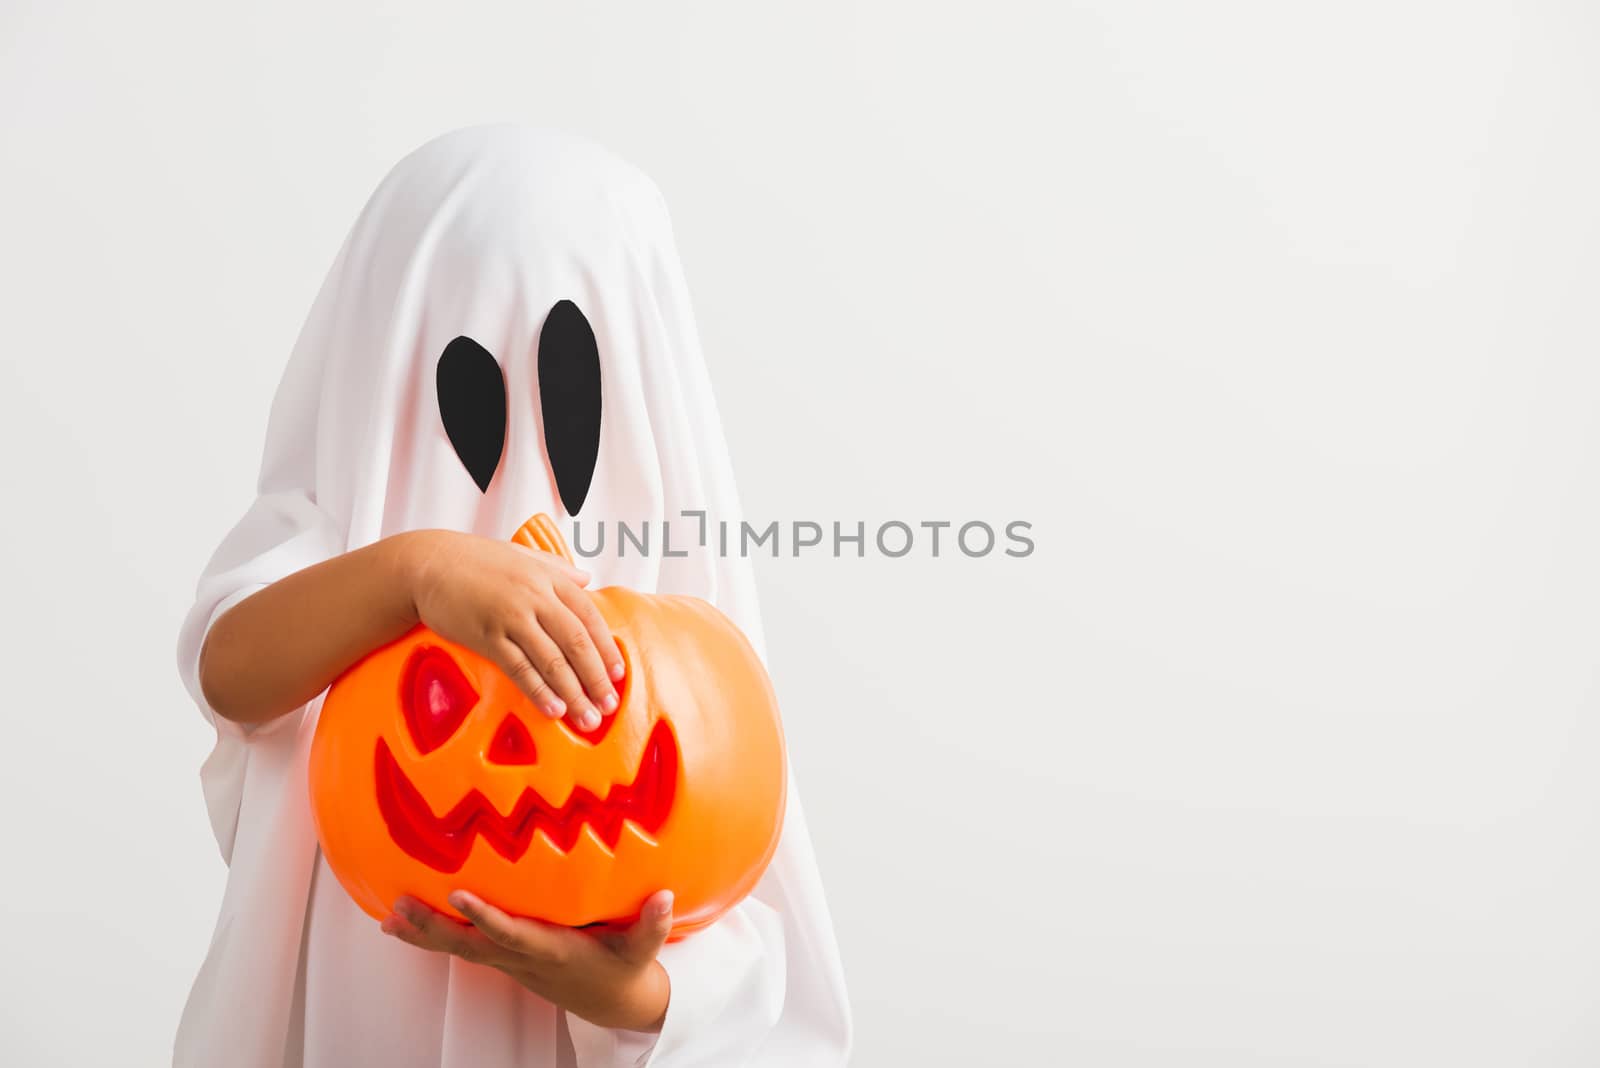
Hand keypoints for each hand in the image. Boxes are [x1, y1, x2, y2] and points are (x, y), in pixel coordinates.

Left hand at [381, 890, 674, 1031]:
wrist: (611, 1002)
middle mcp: (524, 960)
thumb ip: (652, 925)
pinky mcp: (504, 959)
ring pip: (460, 949)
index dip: (486, 918)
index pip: (514, 934)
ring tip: (389, 918)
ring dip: (424, 935)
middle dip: (435, 929)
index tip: (459, 896)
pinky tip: (403, 924)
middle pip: (472, 946)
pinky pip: (463, 948)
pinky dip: (431, 937)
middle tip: (401, 909)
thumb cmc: (624, 968)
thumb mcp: (643, 949)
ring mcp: (510, 962)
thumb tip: (665, 897)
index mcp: (554, 952)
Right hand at [396, 529, 624, 729]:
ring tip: (587, 718)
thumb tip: (587, 579)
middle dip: (597, 678)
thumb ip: (558, 568)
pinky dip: (538, 690)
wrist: (428, 562)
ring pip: (552, 660)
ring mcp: (511, 616)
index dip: (607, 648)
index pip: (589, 617)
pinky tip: (552, 709)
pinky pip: (519, 668)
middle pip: (576, 643)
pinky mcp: (486, 635)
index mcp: (550, 578)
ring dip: (573, 693)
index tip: (619, 674)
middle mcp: (536, 597)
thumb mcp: (522, 556)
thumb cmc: (476, 561)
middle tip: (610, 705)